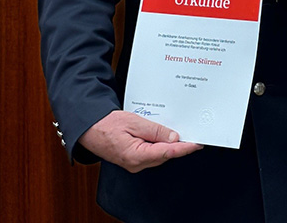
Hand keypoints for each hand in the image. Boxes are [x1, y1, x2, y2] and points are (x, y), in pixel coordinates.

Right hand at [78, 110, 202, 172]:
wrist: (90, 129)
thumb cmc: (107, 125)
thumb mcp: (134, 122)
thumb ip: (155, 131)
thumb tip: (173, 137)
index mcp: (136, 155)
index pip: (167, 153)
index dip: (184, 148)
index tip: (196, 143)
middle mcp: (136, 164)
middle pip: (165, 155)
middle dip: (179, 145)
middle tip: (192, 133)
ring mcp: (135, 164)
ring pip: (160, 155)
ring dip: (170, 145)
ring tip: (179, 131)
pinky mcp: (134, 160)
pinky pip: (152, 154)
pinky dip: (160, 145)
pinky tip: (164, 136)